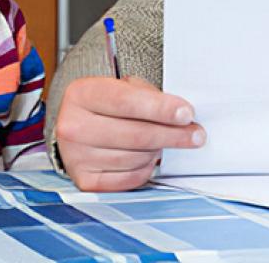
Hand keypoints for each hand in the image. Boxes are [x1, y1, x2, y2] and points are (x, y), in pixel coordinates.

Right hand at [55, 75, 204, 191]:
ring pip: (135, 157)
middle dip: (171, 134)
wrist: (75, 126)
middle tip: (195, 134)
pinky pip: (129, 178)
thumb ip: (146, 96)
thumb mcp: (120, 86)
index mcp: (81, 94)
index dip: (160, 109)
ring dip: (158, 150)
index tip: (186, 113)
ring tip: (167, 140)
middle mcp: (73, 126)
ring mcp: (76, 157)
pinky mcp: (85, 180)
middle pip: (135, 134)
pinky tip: (151, 157)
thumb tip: (181, 115)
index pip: (126, 102)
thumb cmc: (104, 105)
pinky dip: (146, 168)